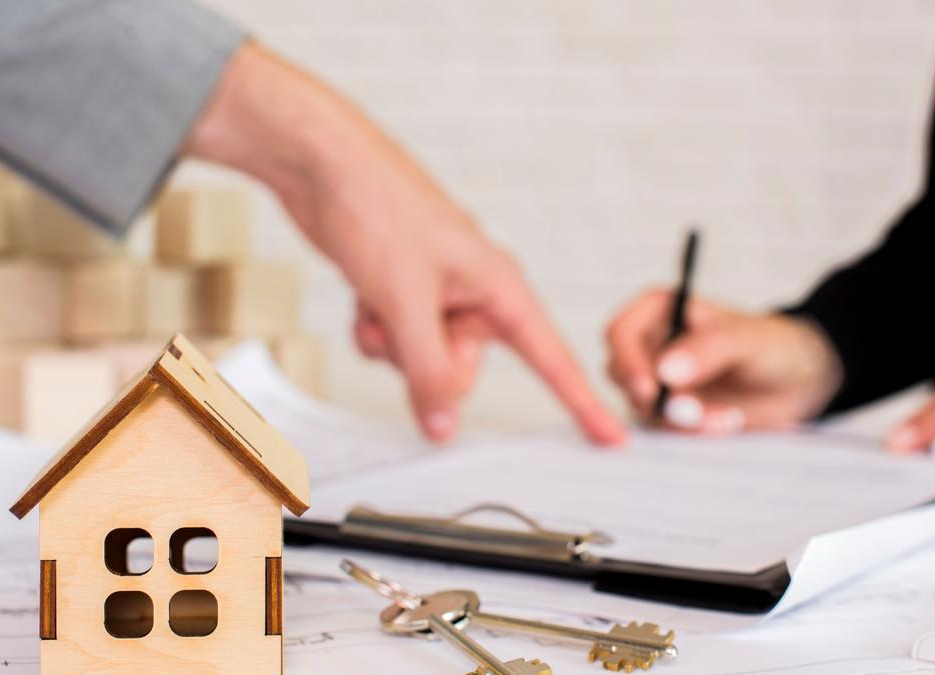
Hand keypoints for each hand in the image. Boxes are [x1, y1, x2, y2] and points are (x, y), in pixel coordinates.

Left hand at [184, 43, 624, 444]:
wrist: (323, 164)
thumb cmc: (377, 208)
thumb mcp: (407, 303)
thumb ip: (428, 371)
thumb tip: (443, 427)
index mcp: (500, 286)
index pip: (551, 357)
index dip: (582, 402)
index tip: (611, 438)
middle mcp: (475, 292)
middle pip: (464, 370)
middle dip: (424, 360)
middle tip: (402, 320)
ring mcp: (438, 294)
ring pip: (421, 360)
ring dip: (390, 344)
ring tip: (376, 299)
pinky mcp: (404, 293)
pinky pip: (395, 342)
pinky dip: (374, 330)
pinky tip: (363, 297)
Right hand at [605, 290, 841, 432]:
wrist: (797, 383)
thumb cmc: (773, 345)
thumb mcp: (746, 340)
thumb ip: (707, 349)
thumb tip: (665, 370)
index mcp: (660, 310)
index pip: (621, 333)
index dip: (627, 361)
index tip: (650, 389)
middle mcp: (651, 344)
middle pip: (621, 374)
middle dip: (656, 399)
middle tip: (692, 413)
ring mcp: (658, 381)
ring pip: (642, 407)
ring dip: (681, 420)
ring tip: (725, 418)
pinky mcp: (670, 411)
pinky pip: (663, 428)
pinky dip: (691, 432)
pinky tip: (724, 423)